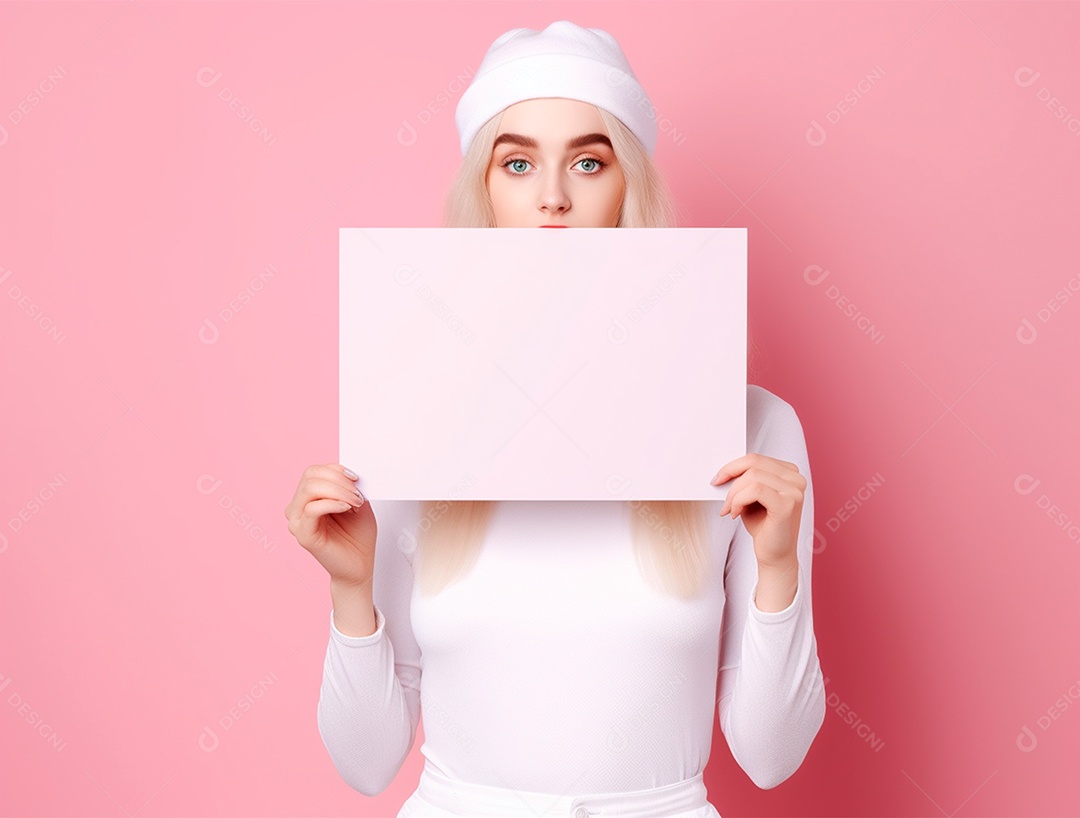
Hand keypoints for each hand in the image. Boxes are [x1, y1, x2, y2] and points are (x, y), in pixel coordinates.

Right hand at [284, 463, 376, 586]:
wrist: (360, 566)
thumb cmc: (357, 537)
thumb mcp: (358, 502)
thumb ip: (350, 486)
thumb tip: (349, 472)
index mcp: (309, 498)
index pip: (313, 472)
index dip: (335, 469)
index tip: (356, 477)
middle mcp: (299, 508)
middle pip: (310, 477)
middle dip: (338, 480)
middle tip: (358, 492)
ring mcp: (298, 521)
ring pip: (310, 490)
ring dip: (338, 490)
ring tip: (355, 501)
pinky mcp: (303, 535)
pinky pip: (312, 509)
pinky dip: (332, 503)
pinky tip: (346, 507)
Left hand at [710, 452, 806, 567]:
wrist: (775, 556)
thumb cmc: (764, 526)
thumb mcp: (751, 497)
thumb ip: (744, 481)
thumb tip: (723, 471)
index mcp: (790, 473)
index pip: (756, 458)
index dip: (732, 466)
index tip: (718, 479)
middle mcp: (796, 479)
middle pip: (754, 463)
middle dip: (730, 478)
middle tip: (721, 497)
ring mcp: (794, 491)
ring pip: (752, 476)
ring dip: (733, 494)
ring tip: (730, 510)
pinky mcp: (788, 504)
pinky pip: (756, 490)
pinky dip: (739, 500)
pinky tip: (736, 514)